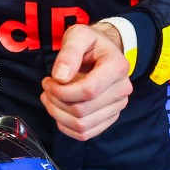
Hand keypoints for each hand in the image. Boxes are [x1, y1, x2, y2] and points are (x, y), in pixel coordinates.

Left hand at [41, 23, 132, 140]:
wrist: (103, 52)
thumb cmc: (90, 43)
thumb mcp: (78, 35)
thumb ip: (69, 51)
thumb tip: (60, 77)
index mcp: (117, 67)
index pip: (88, 91)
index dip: (62, 91)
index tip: (48, 81)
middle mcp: (123, 90)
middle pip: (83, 110)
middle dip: (56, 101)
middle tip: (46, 87)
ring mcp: (118, 106)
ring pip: (82, 125)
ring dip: (58, 115)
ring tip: (50, 98)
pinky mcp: (110, 118)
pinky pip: (86, 134)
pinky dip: (67, 127)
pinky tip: (59, 111)